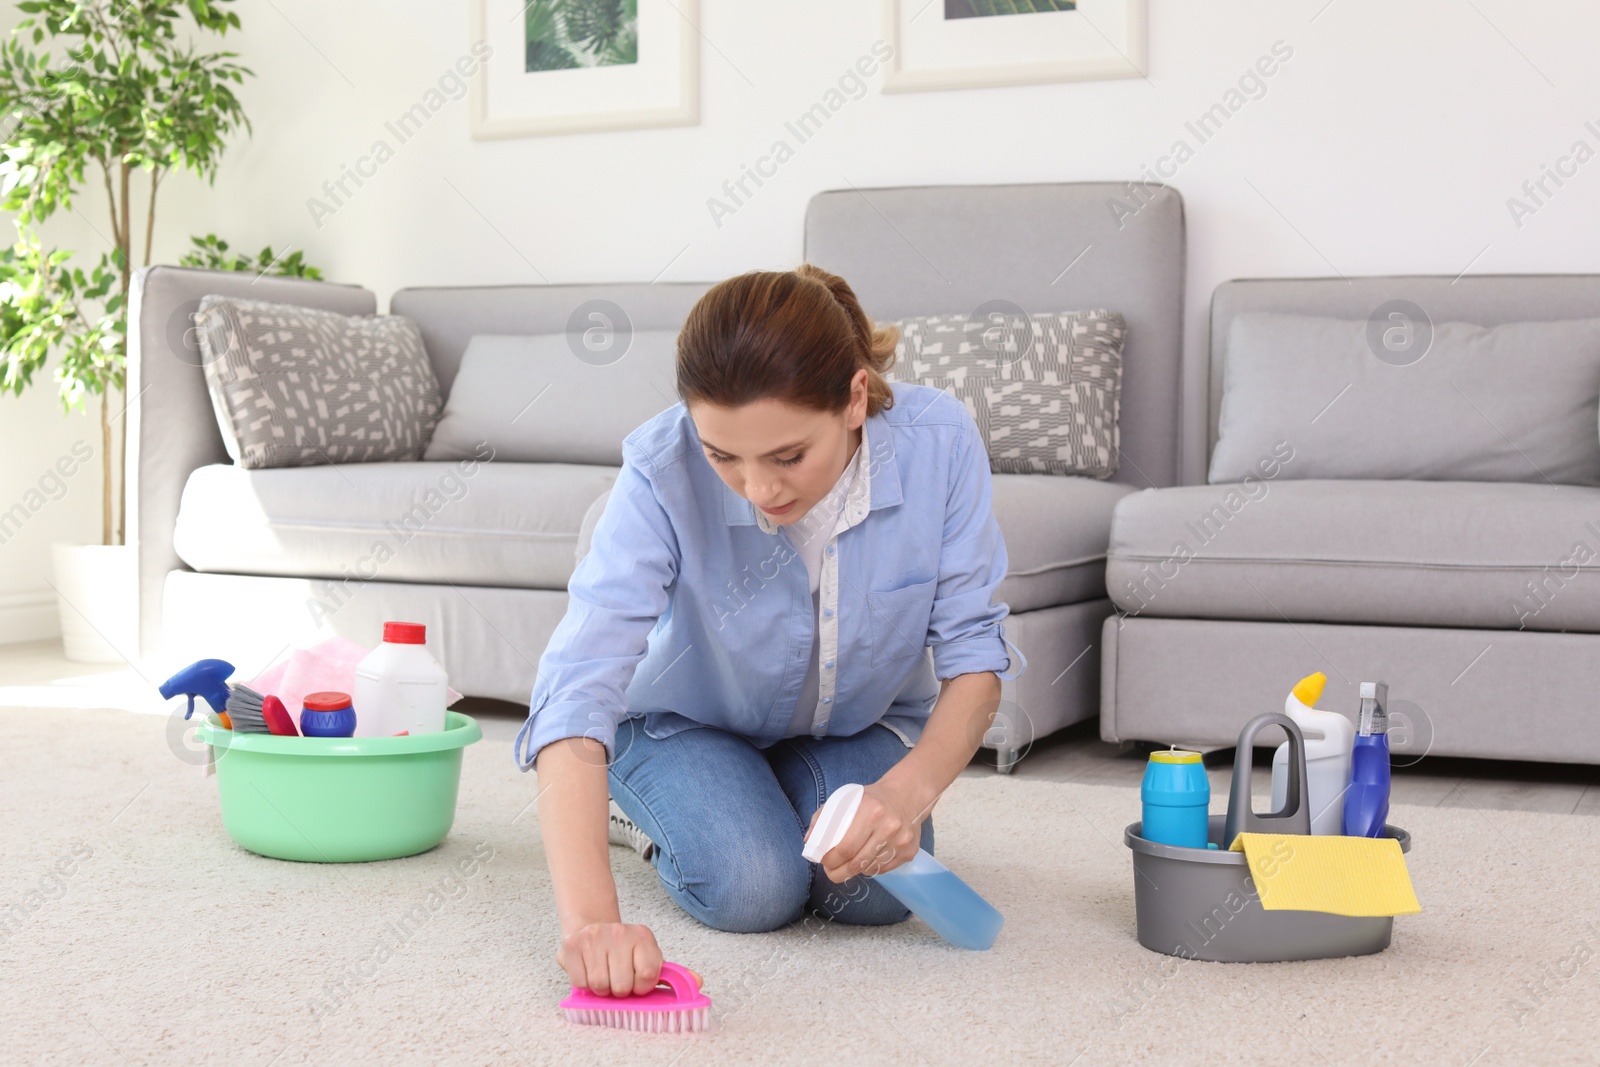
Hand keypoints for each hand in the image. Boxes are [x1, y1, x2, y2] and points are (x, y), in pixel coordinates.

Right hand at [556, 921, 662, 996]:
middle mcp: (619, 932)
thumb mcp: (644, 955)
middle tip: (616, 980)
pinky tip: (588, 971)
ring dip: (601, 989)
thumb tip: (673, 986)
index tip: (636, 984)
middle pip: (622, 986)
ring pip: (599, 985)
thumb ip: (656, 972)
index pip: (648, 974)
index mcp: (642, 936)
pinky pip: (580, 982)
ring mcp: (594, 937)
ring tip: (603, 976)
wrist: (590, 925)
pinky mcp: (573, 945)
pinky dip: (584, 984)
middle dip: (619, 990)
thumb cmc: (620, 950)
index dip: (641, 988)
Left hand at [805, 779, 925, 883]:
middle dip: (838, 872)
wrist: (906, 795)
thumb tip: (810, 841)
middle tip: (831, 872)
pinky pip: (883, 869)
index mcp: (871, 811)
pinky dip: (871, 868)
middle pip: (857, 864)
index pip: (846, 848)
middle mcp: (888, 827)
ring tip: (847, 864)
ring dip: (854, 870)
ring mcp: (901, 841)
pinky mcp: (909, 852)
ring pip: (870, 869)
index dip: (831, 860)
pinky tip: (866, 859)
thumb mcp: (847, 799)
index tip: (823, 862)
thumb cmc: (872, 799)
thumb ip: (824, 817)